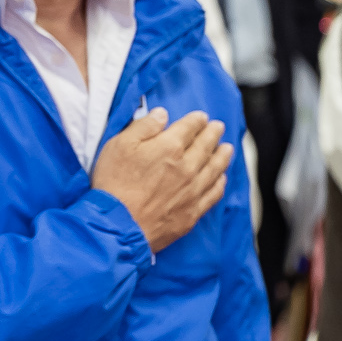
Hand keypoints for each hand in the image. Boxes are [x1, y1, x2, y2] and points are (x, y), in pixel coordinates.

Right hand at [91, 107, 231, 250]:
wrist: (118, 226)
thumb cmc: (114, 184)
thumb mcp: (119, 146)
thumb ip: (143, 127)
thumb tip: (161, 114)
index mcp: (169, 147)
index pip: (189, 127)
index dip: (196, 120)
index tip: (201, 117)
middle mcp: (186, 167)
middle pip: (206, 146)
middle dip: (213, 134)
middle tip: (218, 127)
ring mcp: (192, 191)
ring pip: (215, 169)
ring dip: (222, 156)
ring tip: (227, 149)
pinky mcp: (192, 213)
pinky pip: (213, 194)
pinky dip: (220, 184)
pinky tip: (221, 179)